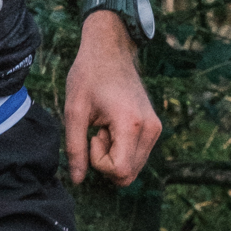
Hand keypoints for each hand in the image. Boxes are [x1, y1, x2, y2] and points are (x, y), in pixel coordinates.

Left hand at [65, 11, 161, 185]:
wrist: (110, 50)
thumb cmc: (88, 75)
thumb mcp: (74, 111)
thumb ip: (75, 148)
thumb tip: (77, 180)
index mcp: (131, 124)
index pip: (119, 170)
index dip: (98, 162)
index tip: (92, 136)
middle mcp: (150, 129)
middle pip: (128, 174)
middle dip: (106, 161)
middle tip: (97, 132)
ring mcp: (155, 128)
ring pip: (133, 167)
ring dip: (113, 155)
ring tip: (104, 127)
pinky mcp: (155, 127)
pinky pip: (137, 155)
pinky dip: (121, 149)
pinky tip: (112, 125)